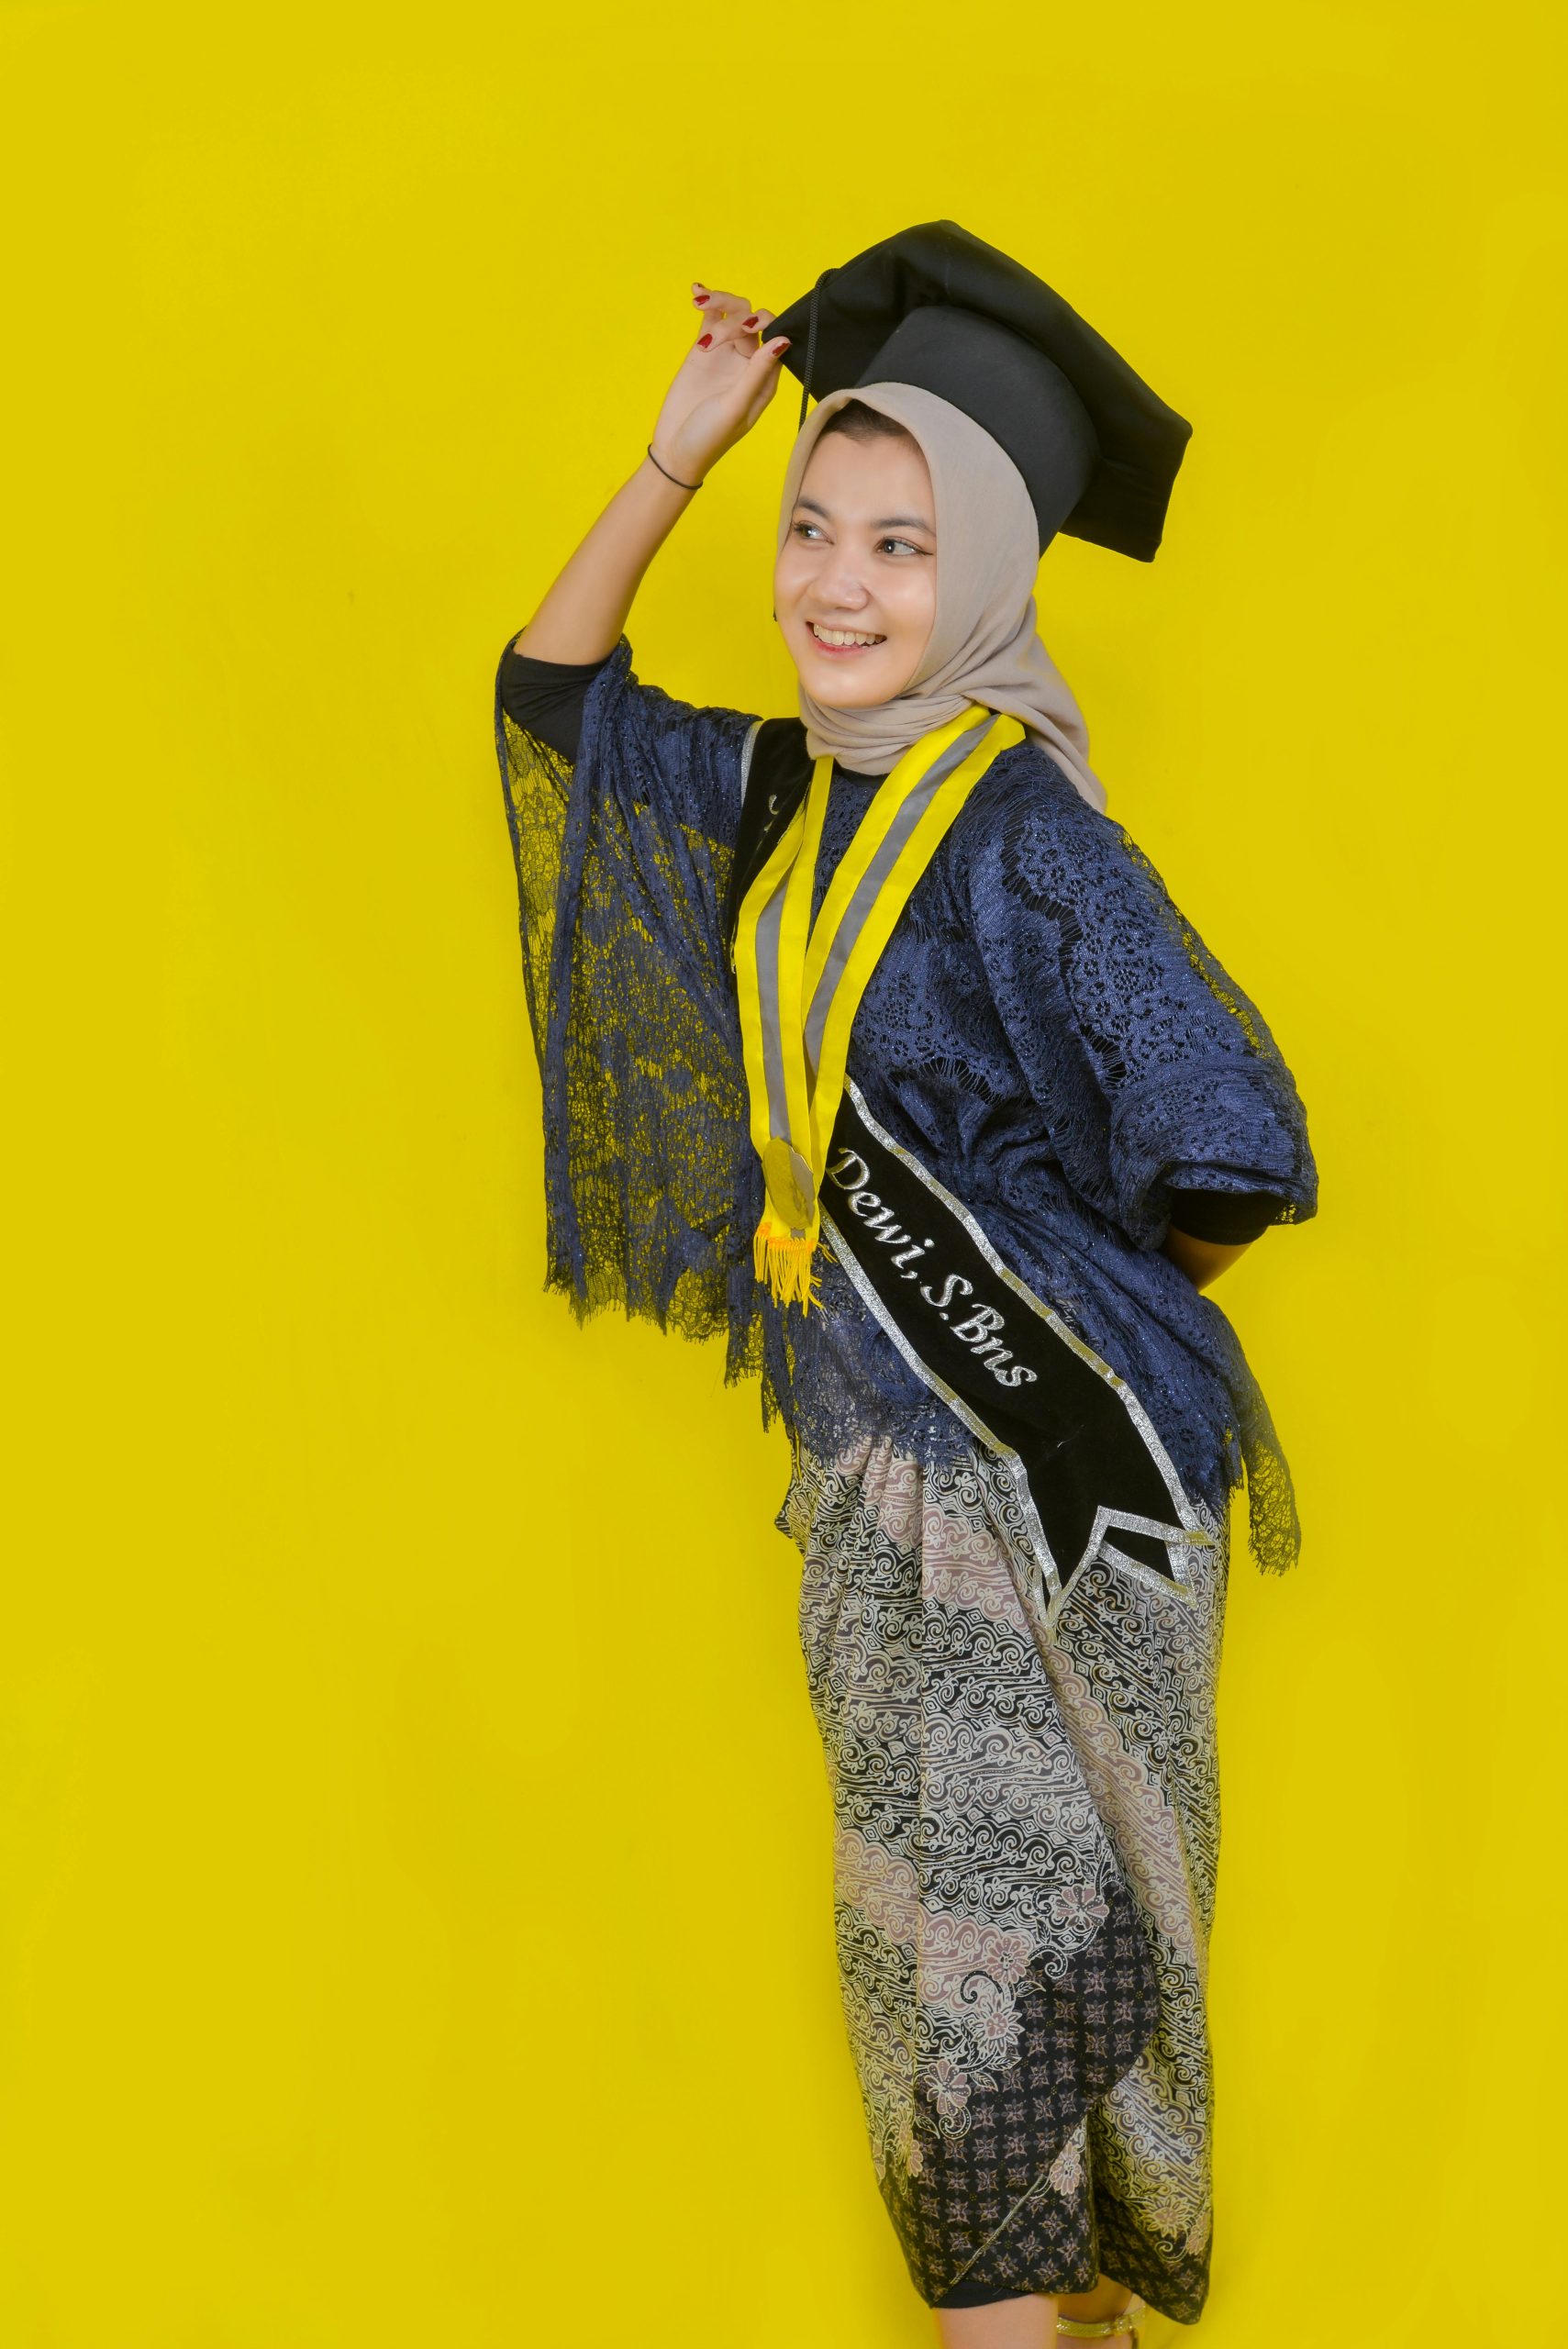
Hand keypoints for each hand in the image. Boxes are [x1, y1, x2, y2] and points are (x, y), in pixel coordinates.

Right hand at [648, 283, 790, 486]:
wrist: (675, 451)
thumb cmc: (710, 438)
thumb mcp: (735, 407)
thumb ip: (757, 373)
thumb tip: (782, 340)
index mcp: (766, 378)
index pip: (776, 337)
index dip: (764, 325)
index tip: (745, 327)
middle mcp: (750, 362)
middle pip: (753, 320)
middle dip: (735, 318)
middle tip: (713, 339)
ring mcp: (726, 354)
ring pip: (732, 314)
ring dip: (720, 302)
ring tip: (701, 301)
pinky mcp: (703, 351)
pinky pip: (710, 320)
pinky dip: (707, 302)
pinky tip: (698, 292)